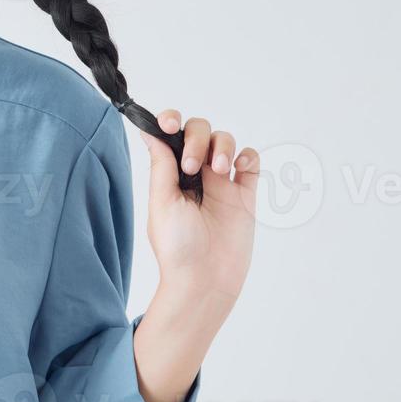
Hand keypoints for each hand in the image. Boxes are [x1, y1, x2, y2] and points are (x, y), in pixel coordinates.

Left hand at [141, 110, 258, 305]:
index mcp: (171, 173)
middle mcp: (196, 174)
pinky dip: (248, 156)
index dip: (171, 121)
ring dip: (223, 146)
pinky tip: (239, 168)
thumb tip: (148, 130)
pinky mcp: (245, 196)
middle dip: (197, 138)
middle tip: (193, 166)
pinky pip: (252, 163)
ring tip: (219, 170)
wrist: (204, 280)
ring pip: (226, 142)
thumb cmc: (177, 247)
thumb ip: (161, 164)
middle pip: (200, 131)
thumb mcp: (162, 201)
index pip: (172, 135)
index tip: (169, 123)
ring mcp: (222, 183)